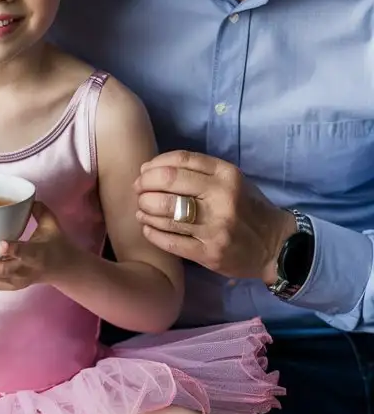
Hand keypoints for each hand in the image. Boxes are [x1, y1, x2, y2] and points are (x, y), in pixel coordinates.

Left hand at [0, 202, 70, 290]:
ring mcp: (16, 281)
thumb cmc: (56, 244)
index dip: (12, 249)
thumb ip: (38, 209)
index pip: (25, 252)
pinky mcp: (9, 286)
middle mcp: (25, 270)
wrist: (64, 270)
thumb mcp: (52, 224)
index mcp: (38, 254)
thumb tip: (24, 195)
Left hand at [135, 151, 295, 283]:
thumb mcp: (232, 181)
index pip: (180, 161)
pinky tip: (148, 228)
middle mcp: (222, 198)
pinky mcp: (209, 253)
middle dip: (144, 185)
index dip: (155, 165)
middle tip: (138, 191)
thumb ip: (199, 172)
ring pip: (165, 213)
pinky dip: (152, 233)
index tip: (144, 171)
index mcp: (227, 175)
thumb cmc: (248, 208)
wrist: (275, 246)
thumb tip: (152, 168)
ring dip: (145, 209)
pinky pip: (169, 241)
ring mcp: (215, 227)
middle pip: (168, 183)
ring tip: (141, 209)